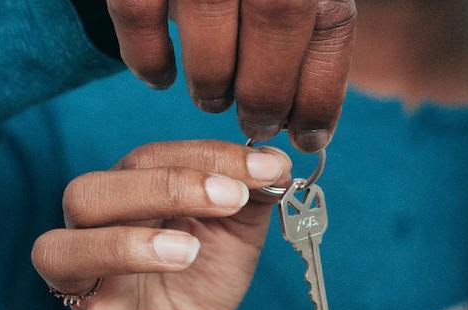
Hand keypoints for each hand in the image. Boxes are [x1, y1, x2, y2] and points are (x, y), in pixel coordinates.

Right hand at [32, 141, 289, 309]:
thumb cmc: (199, 284)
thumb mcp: (234, 235)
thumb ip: (250, 196)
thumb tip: (275, 159)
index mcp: (126, 201)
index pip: (145, 160)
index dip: (203, 159)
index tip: (264, 171)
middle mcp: (90, 237)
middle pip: (87, 194)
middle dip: (159, 189)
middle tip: (227, 200)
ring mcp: (79, 293)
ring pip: (57, 253)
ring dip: (123, 247)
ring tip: (187, 254)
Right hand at [105, 0, 356, 151]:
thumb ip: (307, 28)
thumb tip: (308, 130)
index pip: (331, 21)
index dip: (320, 95)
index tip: (308, 138)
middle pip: (278, 19)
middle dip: (267, 94)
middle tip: (255, 124)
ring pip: (210, 22)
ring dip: (212, 83)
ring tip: (212, 98)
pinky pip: (137, 12)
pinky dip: (148, 57)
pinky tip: (160, 76)